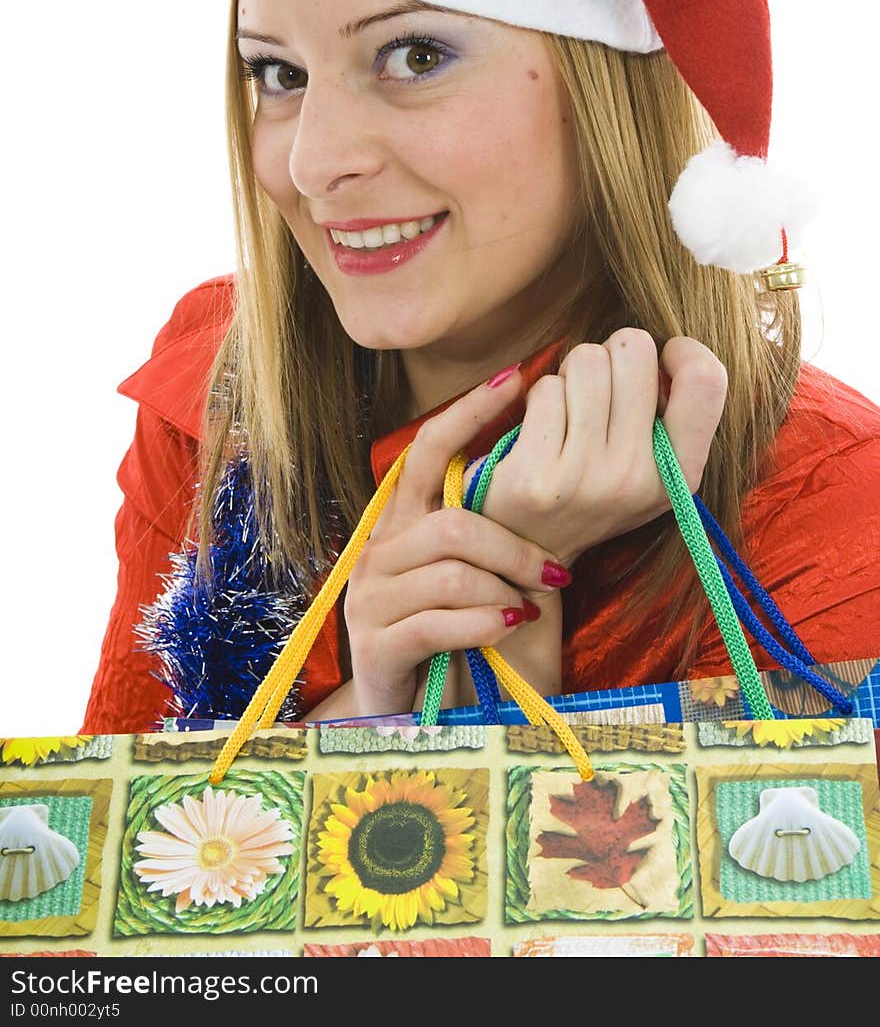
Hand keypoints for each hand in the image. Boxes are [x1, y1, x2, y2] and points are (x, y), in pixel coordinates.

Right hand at [343, 366, 567, 716]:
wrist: (405, 712)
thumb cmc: (451, 631)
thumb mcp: (466, 571)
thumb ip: (484, 527)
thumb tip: (545, 471)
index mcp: (401, 523)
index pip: (426, 450)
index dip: (468, 412)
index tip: (517, 377)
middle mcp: (379, 551)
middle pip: (452, 523)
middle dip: (514, 546)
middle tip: (558, 574)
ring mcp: (370, 598)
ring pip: (451, 572)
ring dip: (505, 590)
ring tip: (529, 609)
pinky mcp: (377, 645)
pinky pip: (439, 621)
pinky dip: (485, 622)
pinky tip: (508, 627)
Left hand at [464, 331, 727, 569]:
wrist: (532, 551)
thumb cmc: (598, 489)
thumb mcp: (657, 469)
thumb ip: (675, 415)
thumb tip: (664, 348)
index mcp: (682, 475)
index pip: (707, 379)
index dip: (683, 350)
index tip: (661, 361)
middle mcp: (637, 477)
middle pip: (634, 349)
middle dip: (613, 353)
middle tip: (602, 386)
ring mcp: (585, 478)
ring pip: (586, 360)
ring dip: (574, 373)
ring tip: (571, 406)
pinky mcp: (534, 475)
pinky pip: (545, 388)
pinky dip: (541, 397)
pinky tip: (542, 429)